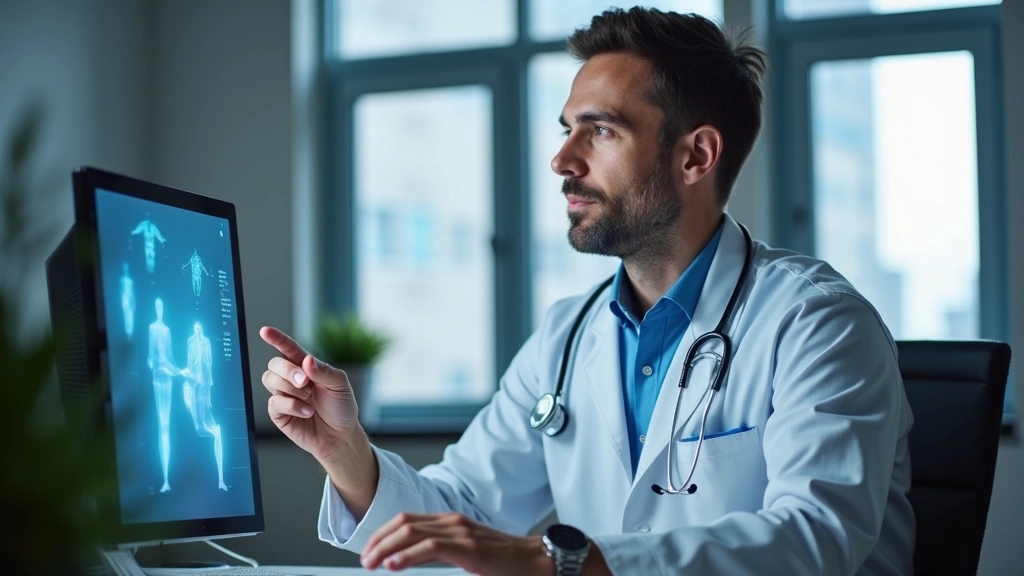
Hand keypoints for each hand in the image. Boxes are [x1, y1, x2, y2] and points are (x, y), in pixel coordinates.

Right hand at [260, 326, 359, 461]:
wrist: (340, 435)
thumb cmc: (341, 406)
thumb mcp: (339, 384)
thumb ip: (323, 371)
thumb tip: (306, 361)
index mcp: (306, 366)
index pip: (288, 349)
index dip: (276, 339)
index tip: (265, 331)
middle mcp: (291, 378)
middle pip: (274, 364)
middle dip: (288, 371)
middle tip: (305, 383)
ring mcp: (283, 395)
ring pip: (269, 380)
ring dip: (290, 389)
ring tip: (309, 398)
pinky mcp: (279, 413)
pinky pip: (274, 402)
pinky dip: (292, 406)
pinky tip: (307, 412)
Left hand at [360, 513, 553, 575]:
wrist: (536, 561)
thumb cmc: (504, 561)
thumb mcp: (465, 552)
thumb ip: (440, 551)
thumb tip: (409, 559)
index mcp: (450, 521)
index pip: (405, 519)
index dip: (382, 533)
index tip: (369, 551)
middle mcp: (452, 521)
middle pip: (403, 522)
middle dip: (377, 539)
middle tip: (364, 559)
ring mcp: (460, 532)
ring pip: (411, 531)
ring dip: (385, 546)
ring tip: (371, 562)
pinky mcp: (468, 548)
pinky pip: (430, 547)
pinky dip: (407, 555)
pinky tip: (393, 564)